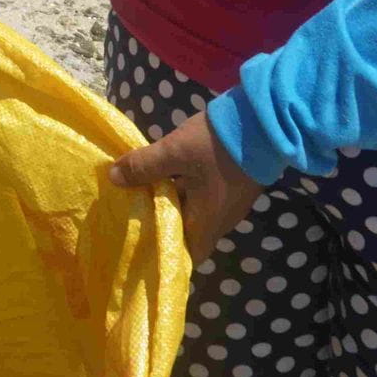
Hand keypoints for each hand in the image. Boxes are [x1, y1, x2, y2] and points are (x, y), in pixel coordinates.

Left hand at [107, 110, 263, 262]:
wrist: (263, 122)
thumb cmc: (217, 146)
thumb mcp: (174, 152)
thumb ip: (143, 166)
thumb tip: (112, 179)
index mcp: (207, 223)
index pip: (185, 254)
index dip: (163, 253)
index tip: (137, 244)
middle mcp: (221, 219)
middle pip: (187, 231)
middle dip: (159, 223)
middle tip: (129, 214)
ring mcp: (229, 201)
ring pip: (194, 211)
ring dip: (170, 204)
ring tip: (139, 193)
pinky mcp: (232, 183)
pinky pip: (203, 195)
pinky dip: (183, 190)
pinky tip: (165, 175)